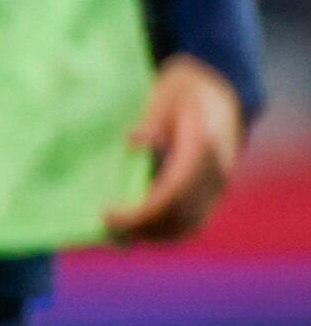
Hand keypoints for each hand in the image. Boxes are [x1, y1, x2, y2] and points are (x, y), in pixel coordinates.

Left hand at [99, 55, 247, 244]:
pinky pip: (194, 222)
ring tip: (118, 231)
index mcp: (204, 146)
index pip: (173, 192)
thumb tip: (135, 142)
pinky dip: (167, 232)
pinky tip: (138, 231)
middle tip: (105, 226)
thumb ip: (153, 116)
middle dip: (142, 228)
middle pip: (180, 215)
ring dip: (153, 234)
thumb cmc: (186, 92)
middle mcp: (216, 171)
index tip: (107, 215)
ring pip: (189, 225)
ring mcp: (218, 185)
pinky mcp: (214, 193)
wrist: (220, 92)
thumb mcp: (168, 92)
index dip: (141, 212)